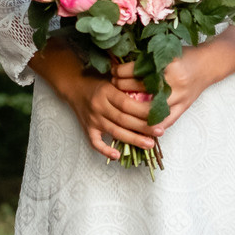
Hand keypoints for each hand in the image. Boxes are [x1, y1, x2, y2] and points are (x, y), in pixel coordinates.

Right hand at [34, 45, 157, 157]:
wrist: (74, 86)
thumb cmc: (99, 82)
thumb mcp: (113, 79)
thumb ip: (128, 88)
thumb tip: (154, 95)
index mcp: (107, 91)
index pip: (127, 104)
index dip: (143, 111)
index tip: (159, 115)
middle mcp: (99, 106)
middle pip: (123, 119)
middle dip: (143, 127)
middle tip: (160, 132)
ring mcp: (92, 119)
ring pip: (114, 131)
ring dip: (133, 139)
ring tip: (149, 144)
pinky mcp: (87, 128)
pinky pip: (95, 142)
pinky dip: (105, 150)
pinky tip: (117, 155)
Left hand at [113, 26, 234, 139]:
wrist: (208, 65)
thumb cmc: (185, 56)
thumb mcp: (166, 52)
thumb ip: (147, 59)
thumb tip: (120, 66)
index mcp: (168, 64)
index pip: (136, 70)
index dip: (120, 71)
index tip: (113, 71)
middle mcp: (174, 82)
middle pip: (139, 89)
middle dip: (122, 87)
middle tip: (113, 85)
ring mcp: (180, 97)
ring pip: (149, 110)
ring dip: (131, 108)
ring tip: (121, 102)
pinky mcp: (183, 108)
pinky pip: (164, 121)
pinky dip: (150, 124)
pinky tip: (138, 122)